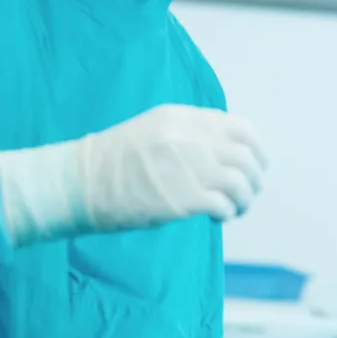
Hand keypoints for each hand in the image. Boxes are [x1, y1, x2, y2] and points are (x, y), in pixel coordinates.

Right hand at [0, 104, 265, 245]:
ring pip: (241, 184)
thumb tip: (226, 152)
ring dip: (244, 200)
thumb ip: (191, 135)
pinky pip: (224, 205)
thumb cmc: (114, 162)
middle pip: (247, 158)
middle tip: (246, 194)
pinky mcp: (184, 198)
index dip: (257, 151)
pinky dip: (226, 214)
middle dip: (254, 179)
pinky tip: (216, 219)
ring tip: (233, 210)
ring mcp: (189, 167)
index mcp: (184, 118)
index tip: (256, 166)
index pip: (243, 129)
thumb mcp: (155, 131)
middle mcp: (191, 138)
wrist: (79, 183)